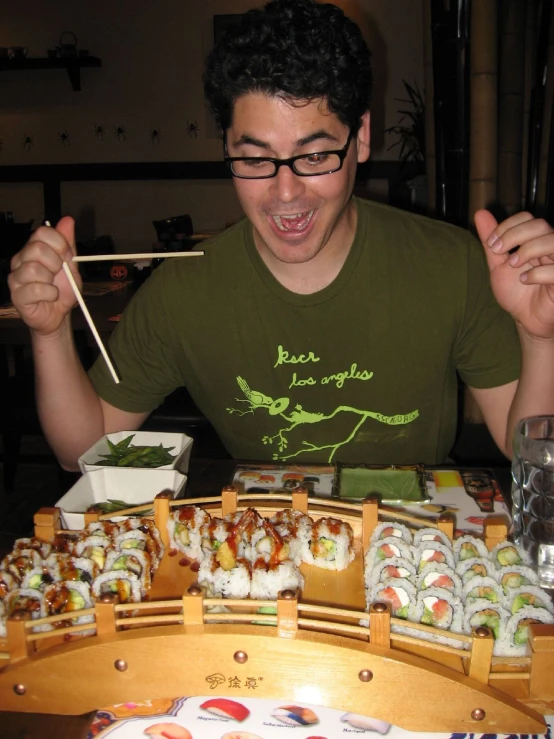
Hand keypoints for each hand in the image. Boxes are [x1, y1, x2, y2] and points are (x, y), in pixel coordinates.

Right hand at [8, 216, 81, 336]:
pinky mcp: (17, 295)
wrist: (59, 314)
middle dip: (56, 263)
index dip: (60, 243)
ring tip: (53, 287)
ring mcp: (16, 278)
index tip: (68, 257)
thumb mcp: (71, 265)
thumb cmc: (62, 289)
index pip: (41, 233)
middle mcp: (20, 261)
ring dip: (51, 280)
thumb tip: (67, 220)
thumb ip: (68, 243)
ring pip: (34, 269)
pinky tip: (50, 297)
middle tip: (58, 274)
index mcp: (32, 250)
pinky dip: (50, 294)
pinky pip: (36, 289)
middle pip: (36, 249)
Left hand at [474, 210, 553, 339]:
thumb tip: (480, 213)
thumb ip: (491, 241)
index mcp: (536, 240)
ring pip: (552, 241)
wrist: (526, 319)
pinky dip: (537, 272)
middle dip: (515, 236)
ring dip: (527, 251)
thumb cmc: (517, 292)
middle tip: (498, 252)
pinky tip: (524, 281)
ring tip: (513, 266)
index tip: (491, 244)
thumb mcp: (498, 264)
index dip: (508, 226)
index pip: (527, 218)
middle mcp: (551, 248)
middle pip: (540, 225)